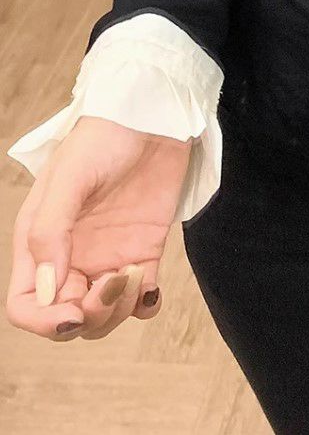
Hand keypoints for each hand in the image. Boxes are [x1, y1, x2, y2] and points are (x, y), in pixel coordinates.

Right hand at [6, 116, 190, 340]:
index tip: (73, 313)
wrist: (153, 114)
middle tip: (115, 282)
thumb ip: (50, 231)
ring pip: (104, 314)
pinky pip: (141, 296)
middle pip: (67, 316)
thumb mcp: (69, 178)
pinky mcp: (145, 247)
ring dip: (118, 311)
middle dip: (89, 317)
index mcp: (41, 242)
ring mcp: (109, 254)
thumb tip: (49, 289)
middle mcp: (72, 255)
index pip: (27, 305)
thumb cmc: (104, 136)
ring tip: (135, 273)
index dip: (44, 322)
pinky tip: (152, 288)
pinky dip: (145, 305)